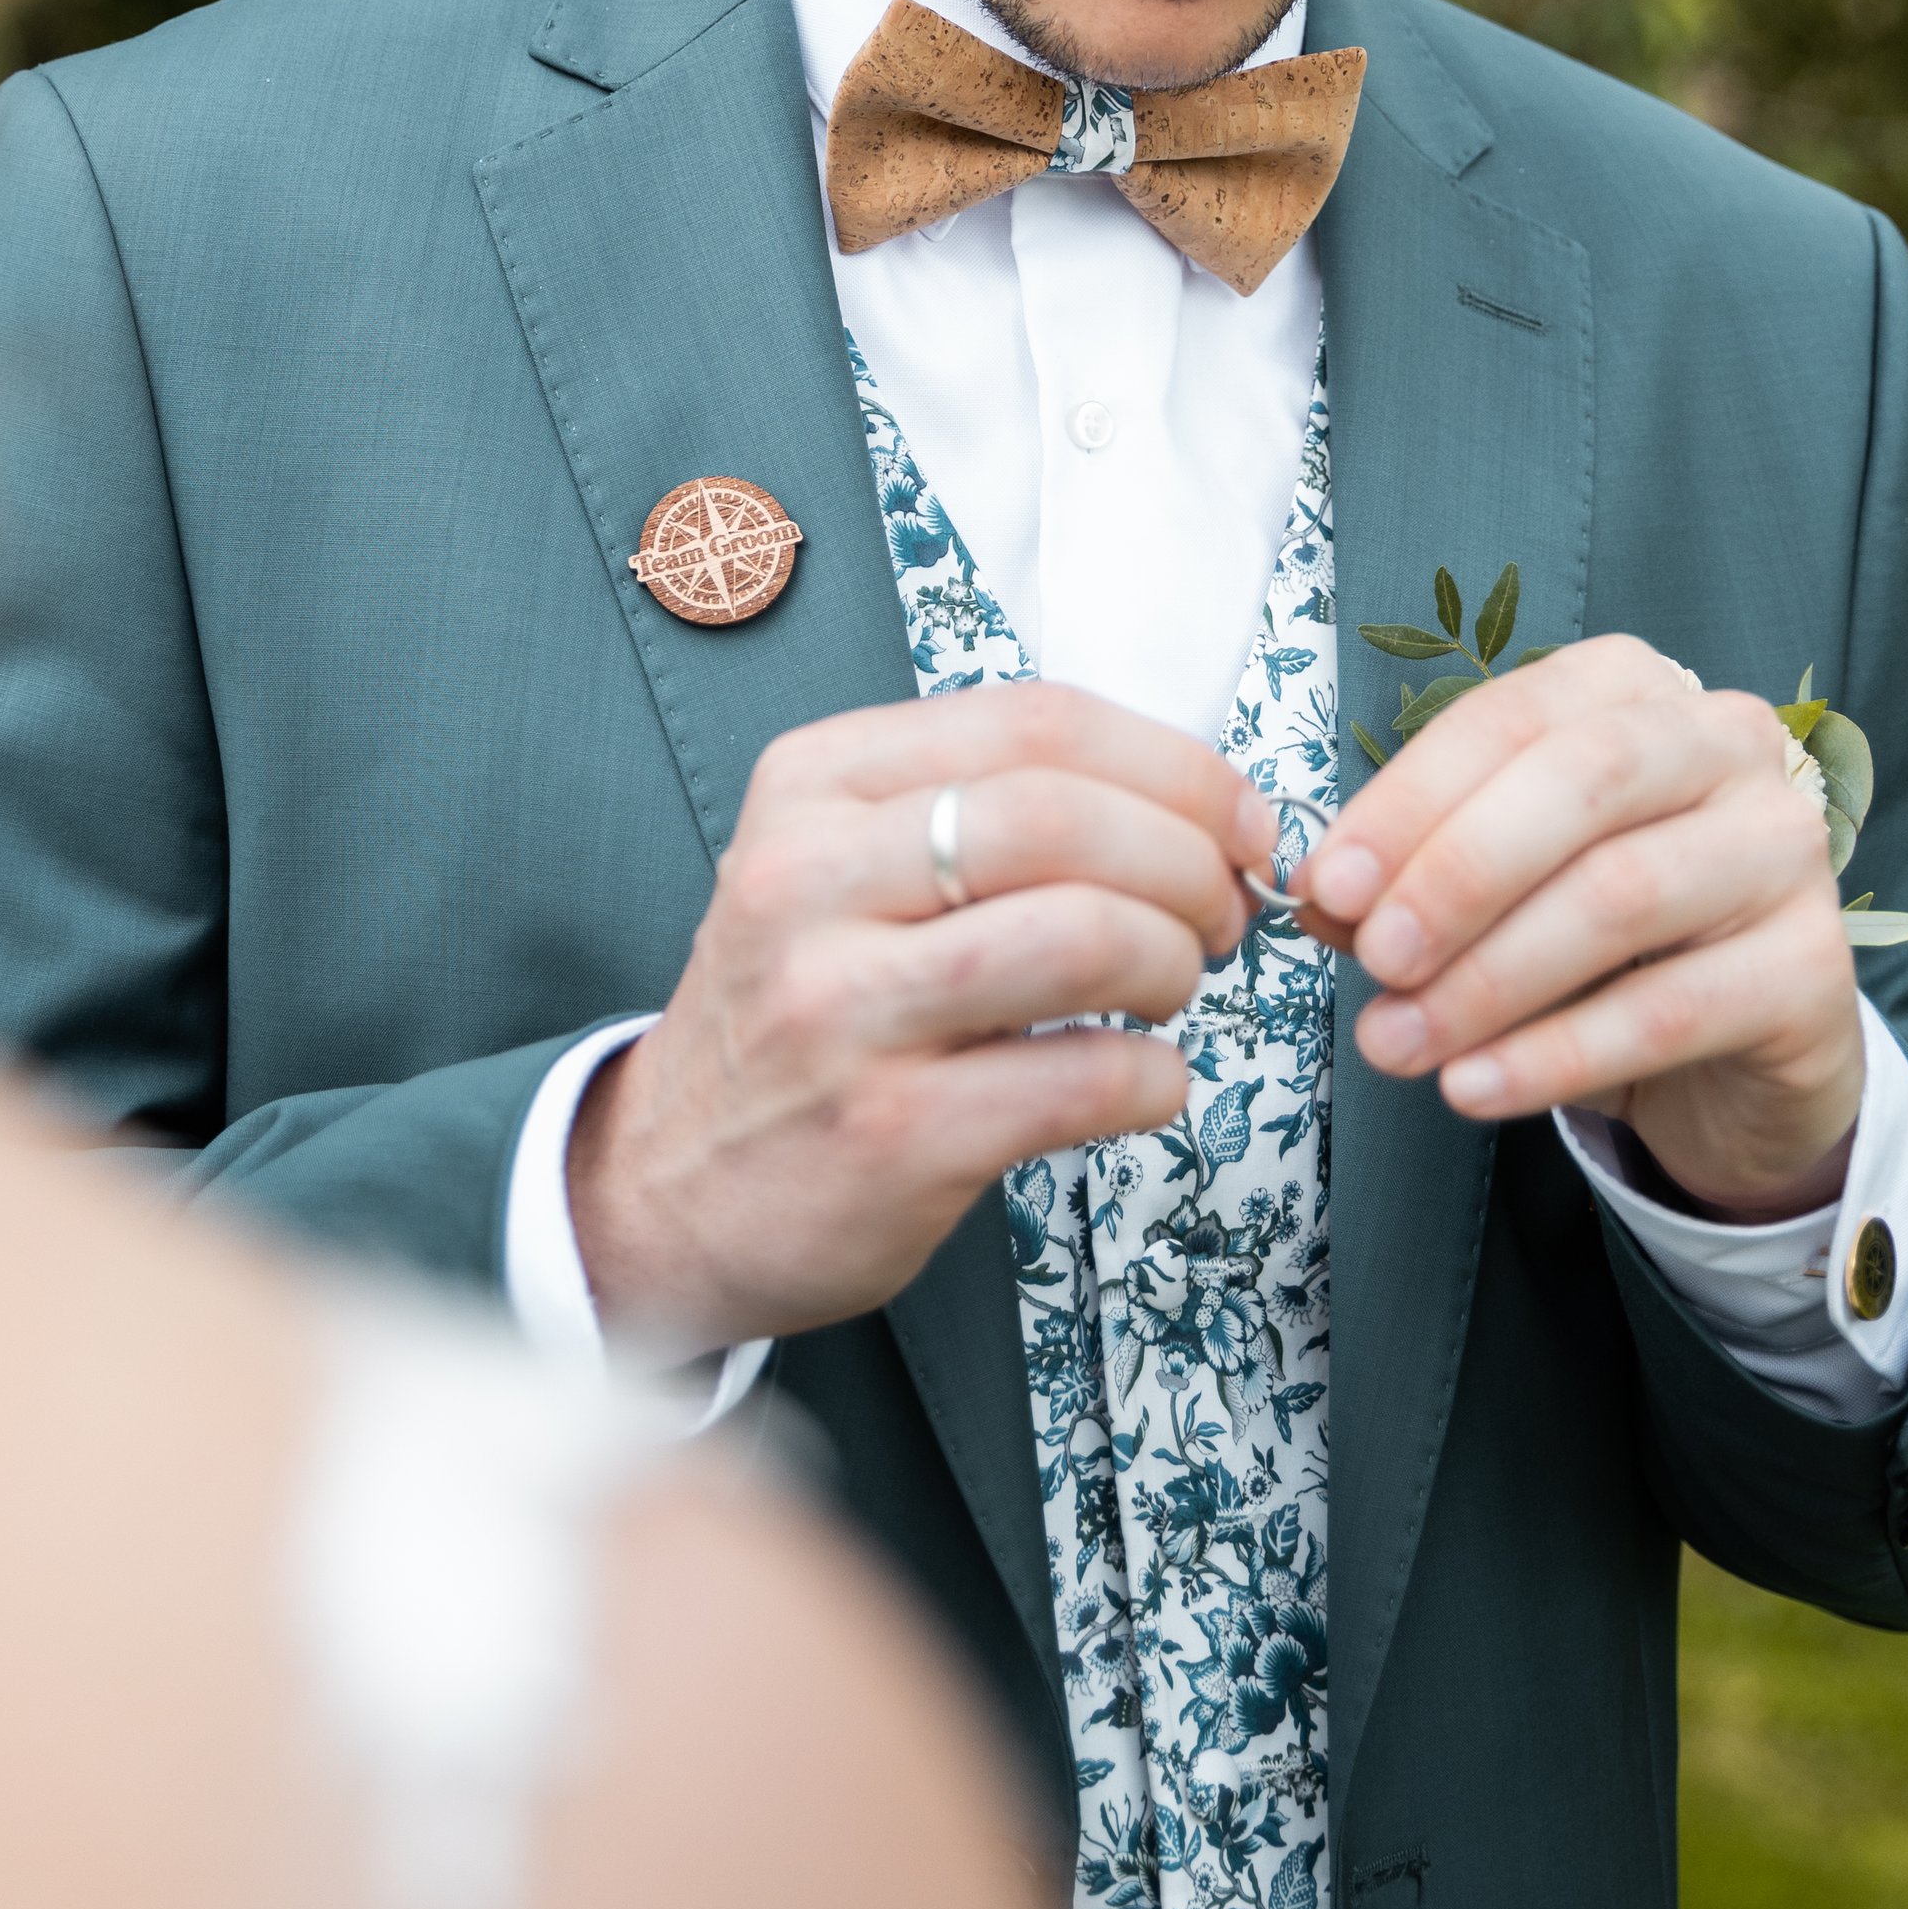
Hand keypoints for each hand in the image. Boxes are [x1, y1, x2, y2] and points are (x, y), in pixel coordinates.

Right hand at [568, 684, 1270, 1356]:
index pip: (1037, 721)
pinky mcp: (889, 1134)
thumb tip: (1202, 805)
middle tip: (1217, 915)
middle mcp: (809, 881)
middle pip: (1065, 815)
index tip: (1237, 821)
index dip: (1177, 765)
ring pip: (1083, 936)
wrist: (669, 1186)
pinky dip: (1156, 1077)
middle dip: (1188, 862)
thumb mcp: (839, 863)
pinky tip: (1139, 1081)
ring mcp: (841, 1011)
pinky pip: (1085, 1078)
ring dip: (1173, 961)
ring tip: (1168, 989)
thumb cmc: (800, 1009)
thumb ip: (984, 808)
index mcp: (812, 784)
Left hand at [1291, 637, 1863, 1217]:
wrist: (1729, 1058)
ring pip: (1619, 896)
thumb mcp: (1490, 900)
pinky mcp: (1817, 966)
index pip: (1509, 719)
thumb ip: (1404, 883)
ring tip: (1397, 1043)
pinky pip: (1669, 1010)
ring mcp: (1785, 848)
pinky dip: (1553, 1055)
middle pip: (1579, 784)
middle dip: (1456, 874)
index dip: (1409, 803)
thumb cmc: (1597, 945)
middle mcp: (1726, 743)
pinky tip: (1473, 1088)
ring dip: (1489, 980)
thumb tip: (1317, 896)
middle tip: (1375, 960)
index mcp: (1632, 691)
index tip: (1327, 885)